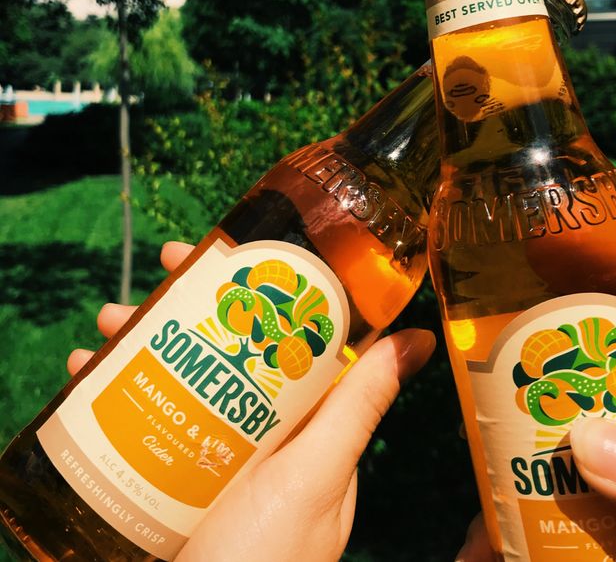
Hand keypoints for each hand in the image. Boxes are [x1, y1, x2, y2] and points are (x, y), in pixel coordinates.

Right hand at [68, 241, 435, 561]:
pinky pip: (143, 415)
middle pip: (231, 344)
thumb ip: (361, 407)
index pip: (293, 333)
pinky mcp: (169, 476)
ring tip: (105, 322)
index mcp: (306, 423)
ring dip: (143, 336)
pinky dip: (111, 389)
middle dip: (196, 300)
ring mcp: (214, 453)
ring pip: (182, 371)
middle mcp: (262, 432)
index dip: (268, 286)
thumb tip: (423, 337)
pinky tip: (81, 374)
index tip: (239, 250)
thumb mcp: (312, 475)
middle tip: (164, 269)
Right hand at [455, 343, 615, 561]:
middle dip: (519, 436)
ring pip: (557, 487)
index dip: (576, 344)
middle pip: (576, 426)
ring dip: (508, 506)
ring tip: (475, 542)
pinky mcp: (613, 546)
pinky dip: (517, 547)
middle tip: (471, 443)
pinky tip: (486, 559)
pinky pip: (556, 540)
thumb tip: (587, 440)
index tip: (514, 349)